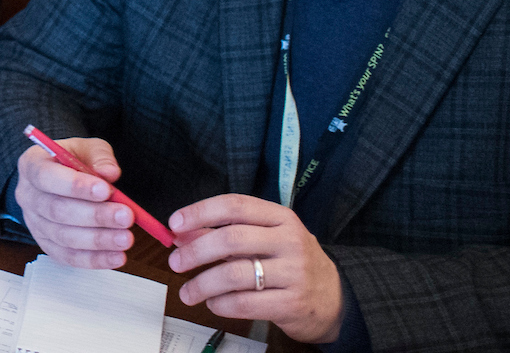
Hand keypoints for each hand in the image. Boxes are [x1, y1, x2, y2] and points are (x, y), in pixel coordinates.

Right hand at [14, 137, 135, 268]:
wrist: (59, 178)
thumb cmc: (72, 161)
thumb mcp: (86, 148)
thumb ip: (99, 157)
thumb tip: (110, 173)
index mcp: (31, 165)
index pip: (46, 177)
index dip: (75, 186)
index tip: (105, 191)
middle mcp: (28, 196)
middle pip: (57, 210)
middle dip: (95, 216)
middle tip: (126, 216)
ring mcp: (35, 224)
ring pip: (64, 237)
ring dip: (98, 240)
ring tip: (126, 238)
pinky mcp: (47, 245)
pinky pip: (69, 257)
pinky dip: (94, 259)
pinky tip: (116, 257)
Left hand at [167, 193, 344, 343]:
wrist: (335, 299)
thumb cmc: (291, 263)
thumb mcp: (266, 239)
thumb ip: (226, 233)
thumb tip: (182, 234)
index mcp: (281, 217)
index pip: (234, 205)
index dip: (200, 212)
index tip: (174, 224)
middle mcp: (289, 241)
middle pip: (230, 239)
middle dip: (195, 251)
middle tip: (175, 262)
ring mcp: (294, 273)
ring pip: (234, 274)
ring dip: (202, 284)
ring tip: (188, 292)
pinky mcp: (292, 304)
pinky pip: (245, 303)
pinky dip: (221, 304)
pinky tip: (214, 303)